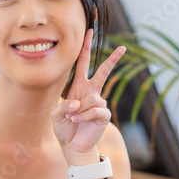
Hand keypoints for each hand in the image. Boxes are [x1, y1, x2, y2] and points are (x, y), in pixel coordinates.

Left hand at [52, 28, 125, 159]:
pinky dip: (83, 116)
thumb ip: (63, 105)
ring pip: (90, 99)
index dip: (85, 48)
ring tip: (72, 119)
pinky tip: (77, 122)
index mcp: (78, 87)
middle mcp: (91, 92)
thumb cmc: (64, 129)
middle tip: (123, 48)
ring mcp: (99, 103)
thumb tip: (78, 103)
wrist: (73, 146)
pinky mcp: (104, 115)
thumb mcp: (56, 114)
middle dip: (112, 59)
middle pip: (103, 72)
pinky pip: (95, 110)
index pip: (82, 64)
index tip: (89, 32)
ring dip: (78, 110)